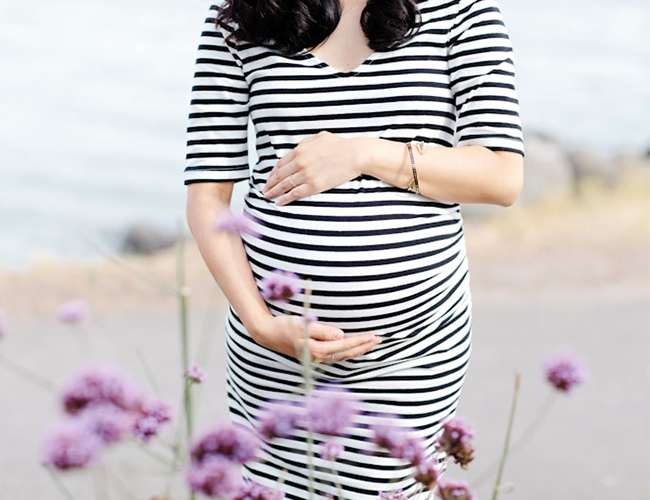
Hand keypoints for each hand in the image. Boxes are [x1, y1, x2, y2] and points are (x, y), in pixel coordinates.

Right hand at [252, 313, 381, 362]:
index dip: (361, 341)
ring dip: (358, 350)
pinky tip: (353, 349)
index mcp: (317, 349)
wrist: (266, 333)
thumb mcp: (302, 325)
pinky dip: (348, 352)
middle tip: (380, 340)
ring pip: (343, 356)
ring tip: (372, 344)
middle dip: (364, 346)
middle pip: (347, 353)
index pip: (345, 345)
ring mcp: (316, 357)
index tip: (375, 336)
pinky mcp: (314, 354)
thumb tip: (341, 335)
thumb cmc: (284, 326)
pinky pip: (336, 355)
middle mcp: (318, 356)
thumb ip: (322, 330)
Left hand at [261, 131, 366, 205]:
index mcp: (300, 150)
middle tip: (264, 189)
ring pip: (284, 185)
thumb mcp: (320, 137)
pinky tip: (278, 202)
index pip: (281, 163)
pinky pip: (295, 194)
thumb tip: (300, 147)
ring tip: (268, 196)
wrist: (355, 155)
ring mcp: (306, 174)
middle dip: (269, 183)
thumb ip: (307, 142)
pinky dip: (285, 199)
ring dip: (274, 192)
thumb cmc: (341, 146)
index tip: (269, 177)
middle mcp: (300, 162)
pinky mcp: (314, 186)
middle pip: (279, 175)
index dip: (273, 172)